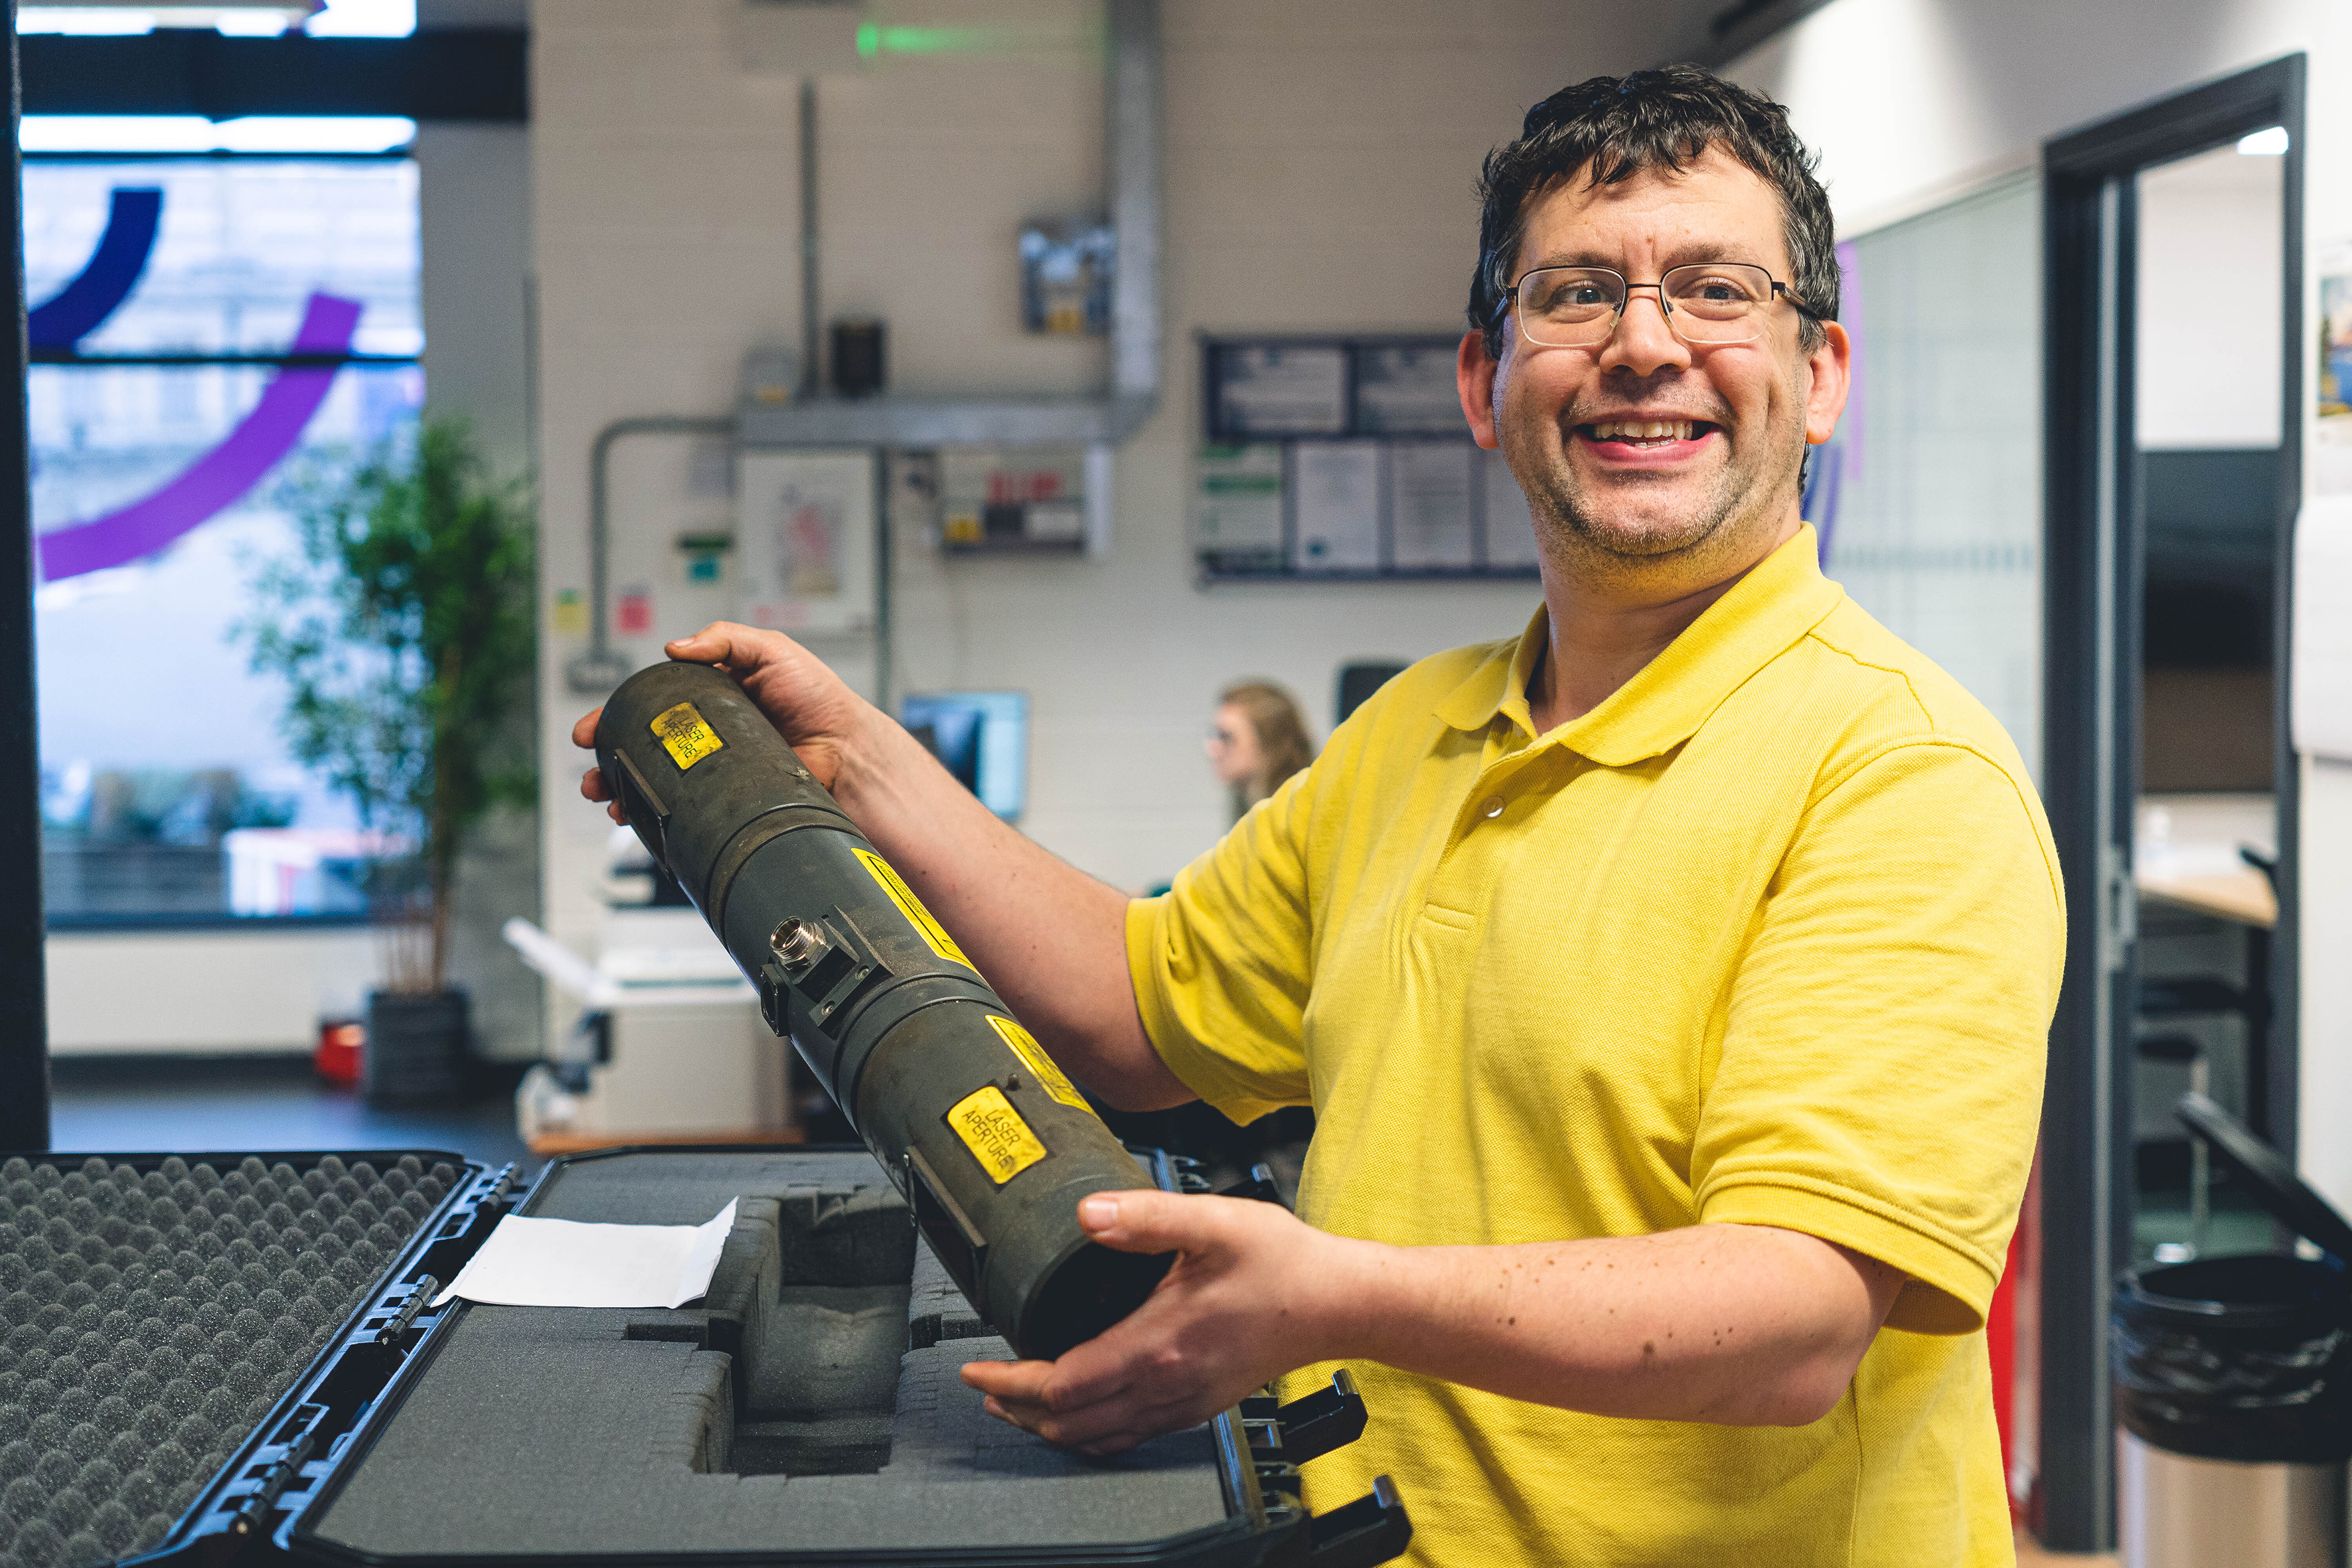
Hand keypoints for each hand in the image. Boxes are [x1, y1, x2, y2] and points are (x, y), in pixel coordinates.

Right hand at [575, 621, 876, 820]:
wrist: (849, 748)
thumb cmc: (817, 696)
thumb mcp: (771, 649)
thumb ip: (725, 639)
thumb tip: (673, 646)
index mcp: (709, 696)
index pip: (649, 704)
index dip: (616, 714)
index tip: (591, 729)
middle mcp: (706, 733)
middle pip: (643, 747)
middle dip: (609, 761)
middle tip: (591, 771)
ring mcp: (714, 768)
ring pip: (657, 781)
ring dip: (624, 791)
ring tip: (605, 798)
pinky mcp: (727, 798)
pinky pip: (685, 808)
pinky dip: (657, 816)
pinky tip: (638, 821)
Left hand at [960, 1190, 1356, 1456]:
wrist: (1337, 1303)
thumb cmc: (1283, 1264)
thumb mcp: (1213, 1221)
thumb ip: (1146, 1214)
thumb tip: (1088, 1213)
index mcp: (1159, 1345)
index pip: (1064, 1384)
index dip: (1011, 1382)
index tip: (977, 1368)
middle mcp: (1167, 1386)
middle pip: (1071, 1422)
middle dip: (1018, 1408)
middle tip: (984, 1386)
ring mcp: (1184, 1403)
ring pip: (1098, 1437)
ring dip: (1050, 1425)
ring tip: (1018, 1403)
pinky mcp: (1198, 1404)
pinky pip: (1129, 1435)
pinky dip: (1091, 1432)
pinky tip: (1083, 1415)